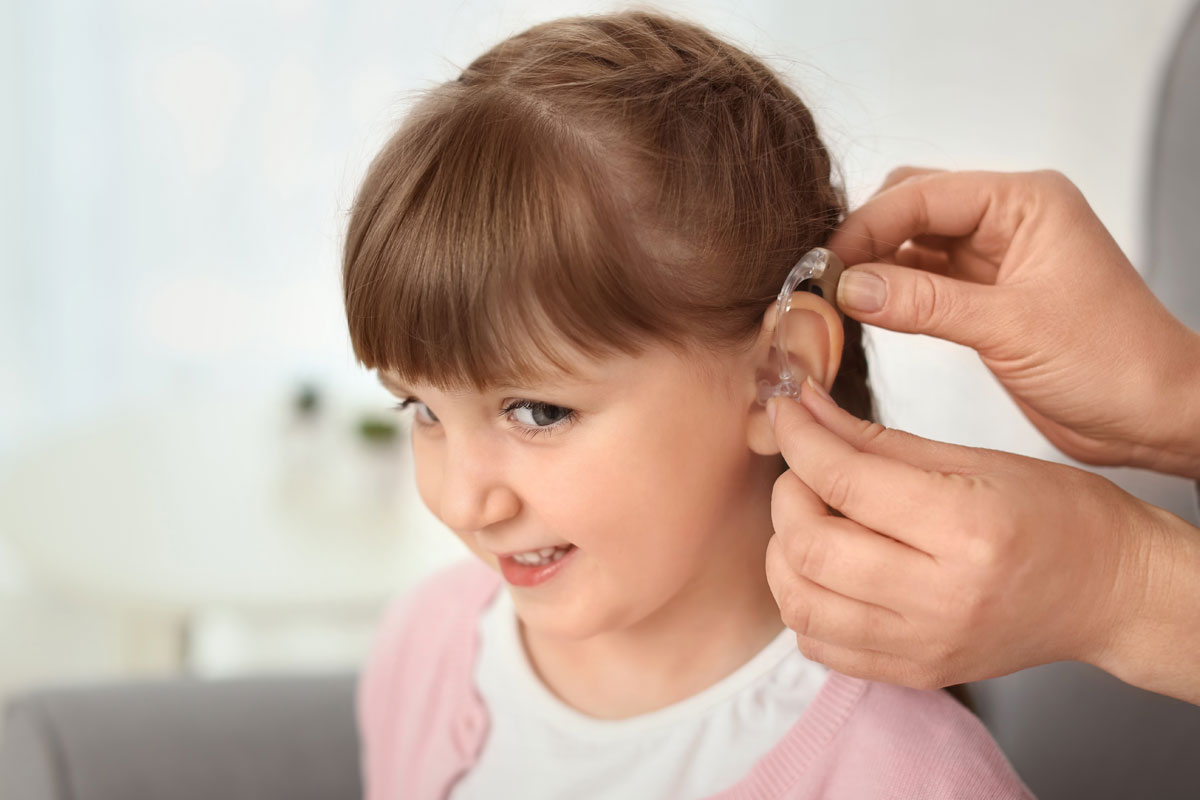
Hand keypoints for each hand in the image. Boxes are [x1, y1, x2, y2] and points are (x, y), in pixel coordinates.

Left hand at [764, 379, 1199, 701]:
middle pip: (811, 547)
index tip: (786, 414)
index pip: (846, 481)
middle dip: (787, 495)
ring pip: (801, 604)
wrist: (1112, 592)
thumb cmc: (1058, 516)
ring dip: (785, 552)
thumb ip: (877, 438)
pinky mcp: (916, 673)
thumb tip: (805, 408)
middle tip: (804, 470)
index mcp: (967, 530)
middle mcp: (942, 597)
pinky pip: (819, 645)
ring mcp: (925, 645)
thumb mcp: (975, 457)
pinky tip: (826, 570)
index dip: (800, 440)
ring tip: (811, 520)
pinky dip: (803, 602)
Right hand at [827, 168, 1199, 478]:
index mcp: (1025, 203)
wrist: (1155, 415)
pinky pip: (921, 283)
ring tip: (832, 299)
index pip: (923, 194)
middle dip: (863, 237)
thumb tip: (851, 286)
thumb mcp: (1011, 327)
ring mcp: (993, 260)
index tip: (824, 264)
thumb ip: (924, 302)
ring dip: (872, 268)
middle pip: (910, 207)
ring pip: (910, 245)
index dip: (867, 225)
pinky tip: (862, 314)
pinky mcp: (983, 300)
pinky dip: (888, 296)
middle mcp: (1007, 222)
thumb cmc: (1115, 362)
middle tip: (823, 280)